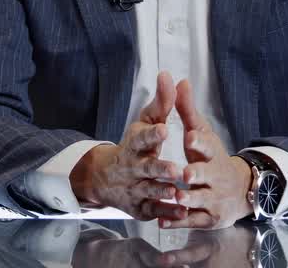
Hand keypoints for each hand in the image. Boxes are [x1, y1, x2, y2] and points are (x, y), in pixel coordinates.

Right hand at [71, 72, 187, 221]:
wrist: (106, 178)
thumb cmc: (135, 145)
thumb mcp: (145, 122)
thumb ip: (161, 102)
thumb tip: (168, 74)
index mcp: (135, 144)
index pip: (142, 138)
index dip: (152, 134)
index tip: (164, 129)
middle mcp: (133, 167)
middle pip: (146, 167)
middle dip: (160, 169)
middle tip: (175, 169)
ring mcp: (135, 188)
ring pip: (150, 191)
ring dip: (162, 191)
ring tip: (176, 192)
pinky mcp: (140, 207)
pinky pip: (154, 211)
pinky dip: (166, 213)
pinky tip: (180, 212)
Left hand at [168, 79, 253, 229]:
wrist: (239, 190)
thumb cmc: (212, 158)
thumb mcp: (201, 133)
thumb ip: (187, 110)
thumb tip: (179, 80)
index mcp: (212, 153)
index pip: (207, 144)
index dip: (199, 141)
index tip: (189, 136)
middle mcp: (215, 176)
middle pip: (206, 175)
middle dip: (198, 174)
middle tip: (186, 173)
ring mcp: (213, 198)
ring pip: (200, 199)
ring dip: (188, 198)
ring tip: (176, 196)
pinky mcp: (208, 218)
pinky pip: (193, 220)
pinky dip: (179, 221)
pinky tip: (165, 220)